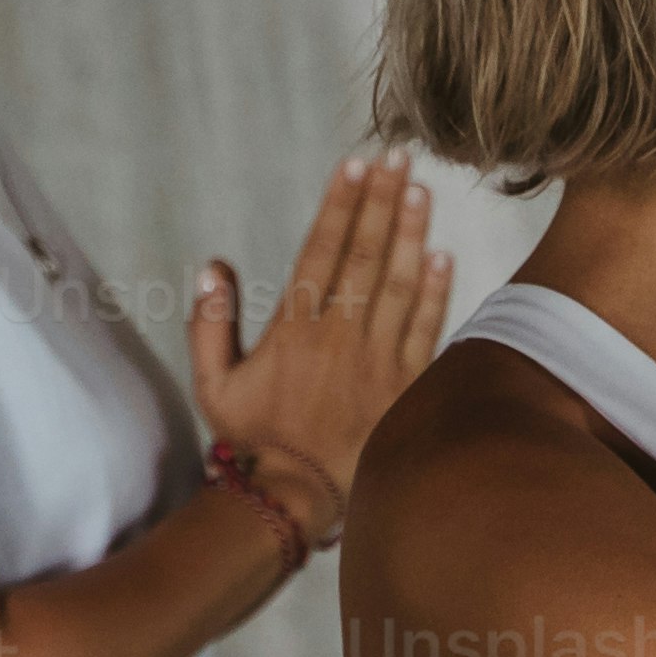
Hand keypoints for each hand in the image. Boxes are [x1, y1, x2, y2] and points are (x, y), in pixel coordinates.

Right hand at [187, 155, 450, 534]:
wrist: (298, 498)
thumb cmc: (253, 440)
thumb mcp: (212, 384)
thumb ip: (209, 324)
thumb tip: (214, 266)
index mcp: (294, 330)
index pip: (321, 251)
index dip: (340, 205)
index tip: (353, 166)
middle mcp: (340, 336)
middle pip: (367, 255)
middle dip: (382, 201)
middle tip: (399, 158)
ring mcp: (378, 360)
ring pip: (401, 284)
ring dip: (412, 233)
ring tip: (422, 190)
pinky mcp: (407, 386)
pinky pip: (427, 330)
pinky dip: (438, 292)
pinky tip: (446, 256)